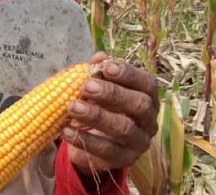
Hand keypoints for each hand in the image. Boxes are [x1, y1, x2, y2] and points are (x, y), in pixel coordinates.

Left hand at [62, 52, 158, 178]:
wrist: (94, 144)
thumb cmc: (101, 107)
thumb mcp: (98, 89)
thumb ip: (99, 73)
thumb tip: (99, 56)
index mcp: (147, 97)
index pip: (147, 83)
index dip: (128, 73)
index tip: (106, 67)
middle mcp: (149, 119)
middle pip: (139, 105)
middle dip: (112, 94)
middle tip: (86, 87)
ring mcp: (139, 141)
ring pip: (123, 128)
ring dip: (96, 116)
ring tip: (72, 107)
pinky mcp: (124, 159)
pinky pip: (106, 150)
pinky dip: (84, 139)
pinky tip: (67, 130)